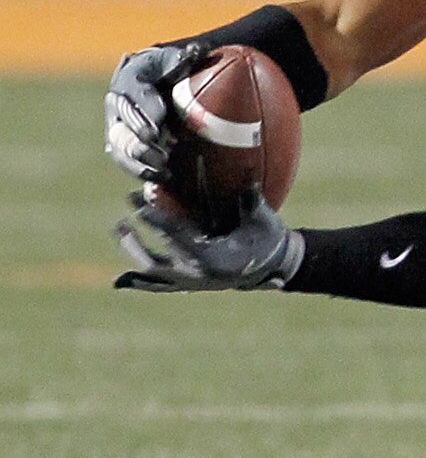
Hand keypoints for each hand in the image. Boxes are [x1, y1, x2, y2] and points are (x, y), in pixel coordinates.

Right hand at [104, 42, 203, 183]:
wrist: (160, 82)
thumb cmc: (170, 68)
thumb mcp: (175, 59)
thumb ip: (184, 57)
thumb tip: (196, 51)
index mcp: (128, 80)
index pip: (134, 95)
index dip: (146, 108)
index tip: (161, 120)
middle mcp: (117, 105)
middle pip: (123, 125)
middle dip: (140, 139)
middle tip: (161, 148)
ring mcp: (117, 127)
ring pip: (120, 146)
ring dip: (139, 159)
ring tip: (161, 168)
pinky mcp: (122, 145)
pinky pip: (125, 161)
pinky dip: (140, 171)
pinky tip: (160, 179)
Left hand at [114, 191, 305, 292]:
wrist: (274, 267)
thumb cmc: (269, 240)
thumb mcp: (262, 219)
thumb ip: (250, 198)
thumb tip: (247, 170)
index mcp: (213, 260)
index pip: (177, 238)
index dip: (157, 221)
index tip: (139, 206)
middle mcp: (197, 276)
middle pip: (157, 258)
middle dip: (138, 235)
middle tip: (129, 208)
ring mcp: (191, 284)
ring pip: (153, 272)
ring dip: (133, 251)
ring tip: (119, 227)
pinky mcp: (188, 287)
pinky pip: (158, 287)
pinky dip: (139, 282)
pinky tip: (119, 280)